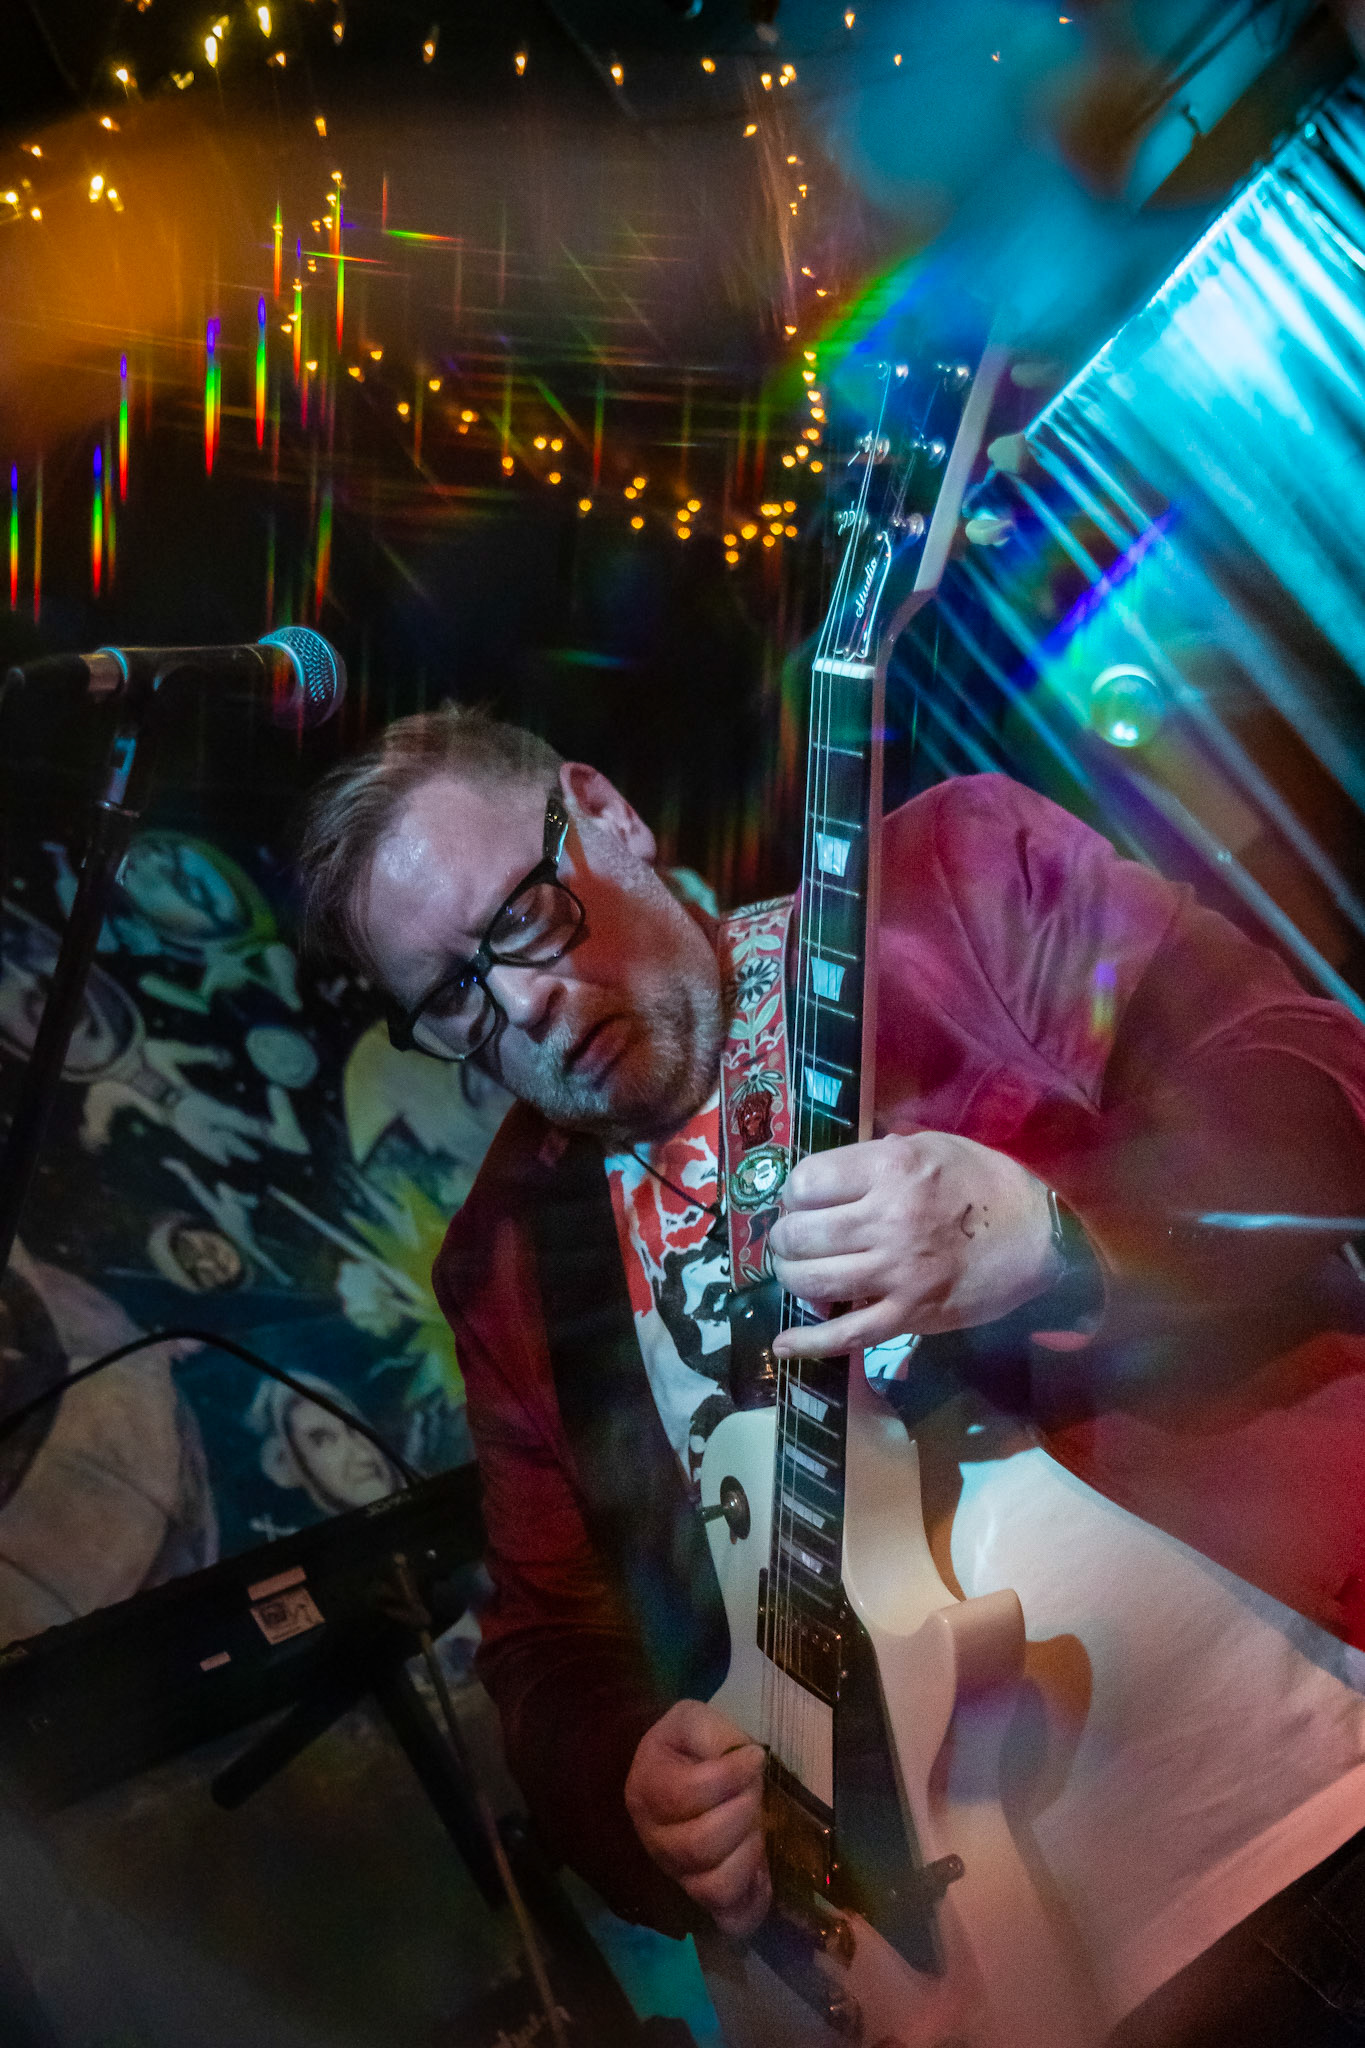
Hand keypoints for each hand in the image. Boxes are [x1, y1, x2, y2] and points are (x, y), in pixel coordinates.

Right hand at [624, 1700, 770, 1936]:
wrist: (678, 1775)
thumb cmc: (689, 1748)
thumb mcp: (694, 1722)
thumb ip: (713, 1732)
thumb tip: (747, 1759)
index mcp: (647, 1791)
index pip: (683, 1795)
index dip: (728, 1777)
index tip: (754, 1757)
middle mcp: (655, 1840)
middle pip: (699, 1845)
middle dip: (742, 1814)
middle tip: (755, 1792)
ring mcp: (678, 1875)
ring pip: (714, 1886)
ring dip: (749, 1854)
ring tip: (759, 1827)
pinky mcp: (705, 1899)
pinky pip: (731, 1919)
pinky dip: (754, 1900)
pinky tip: (764, 1870)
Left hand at [768, 1131, 1057, 1360]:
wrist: (1041, 1237)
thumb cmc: (984, 1183)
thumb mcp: (932, 1146)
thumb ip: (879, 1155)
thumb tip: (830, 1176)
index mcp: (892, 1169)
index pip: (807, 1182)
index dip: (793, 1193)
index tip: (802, 1200)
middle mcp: (888, 1219)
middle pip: (801, 1234)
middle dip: (783, 1238)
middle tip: (790, 1238)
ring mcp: (898, 1272)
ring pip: (813, 1282)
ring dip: (791, 1278)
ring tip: (794, 1271)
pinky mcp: (911, 1315)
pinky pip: (848, 1335)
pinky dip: (809, 1342)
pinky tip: (784, 1344)